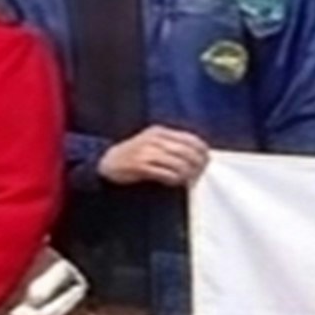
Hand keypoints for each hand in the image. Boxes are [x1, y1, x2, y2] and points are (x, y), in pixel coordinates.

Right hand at [96, 127, 211, 187]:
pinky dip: (173, 179)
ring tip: (188, 180)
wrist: (107, 161)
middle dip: (197, 164)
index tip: (206, 160)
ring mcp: (146, 152)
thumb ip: (172, 145)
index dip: (201, 151)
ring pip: (177, 163)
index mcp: (160, 132)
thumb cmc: (134, 154)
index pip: (189, 138)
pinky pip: (164, 173)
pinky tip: (175, 183)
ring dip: (186, 174)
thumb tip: (197, 155)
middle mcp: (154, 139)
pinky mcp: (140, 166)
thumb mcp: (152, 143)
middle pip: (186, 151)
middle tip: (200, 173)